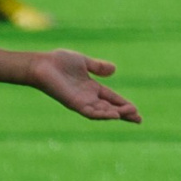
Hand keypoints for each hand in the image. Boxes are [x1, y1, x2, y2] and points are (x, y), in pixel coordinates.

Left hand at [25, 50, 140, 121]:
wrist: (41, 64)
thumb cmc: (59, 62)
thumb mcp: (84, 62)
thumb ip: (98, 66)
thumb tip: (114, 69)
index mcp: (91, 88)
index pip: (112, 98)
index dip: (124, 104)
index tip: (136, 110)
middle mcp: (88, 97)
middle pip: (110, 108)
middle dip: (125, 114)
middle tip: (139, 118)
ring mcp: (81, 102)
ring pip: (103, 112)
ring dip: (117, 115)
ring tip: (131, 115)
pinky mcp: (74, 103)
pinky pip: (90, 112)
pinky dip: (103, 114)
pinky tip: (114, 115)